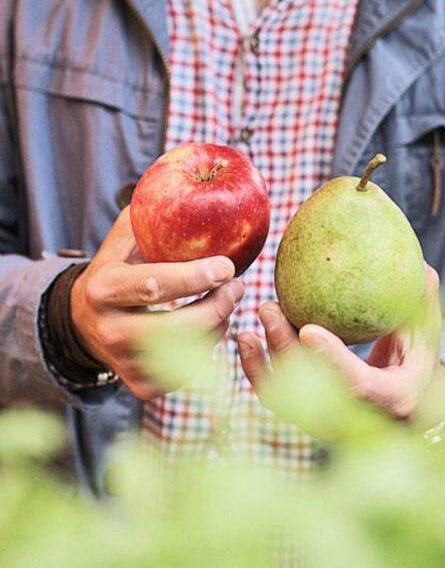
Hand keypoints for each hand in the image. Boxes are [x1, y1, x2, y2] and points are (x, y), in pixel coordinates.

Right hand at [70, 207, 243, 400]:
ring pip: (190, 353)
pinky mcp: (142, 386)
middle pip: (180, 329)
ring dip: (219, 324)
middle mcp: (110, 331)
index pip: (155, 285)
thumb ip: (152, 213)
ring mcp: (125, 364)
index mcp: (105, 289)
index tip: (227, 266)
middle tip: (238, 286)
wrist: (82, 321)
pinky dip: (209, 347)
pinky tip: (210, 325)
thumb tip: (190, 180)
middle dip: (219, 306)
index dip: (196, 277)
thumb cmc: (117, 267)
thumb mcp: (124, 237)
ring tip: (224, 300)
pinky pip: (191, 372)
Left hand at [238, 265, 444, 423]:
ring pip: (290, 401)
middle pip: (315, 392)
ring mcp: (332, 425)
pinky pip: (278, 400)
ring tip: (245, 329)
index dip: (333, 360)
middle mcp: (360, 419)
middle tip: (268, 308)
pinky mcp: (309, 420)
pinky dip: (258, 372)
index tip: (308, 329)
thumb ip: (421, 303)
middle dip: (286, 351)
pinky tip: (245, 341)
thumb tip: (418, 264)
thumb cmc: (416, 361)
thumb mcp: (425, 334)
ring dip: (263, 365)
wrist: (405, 408)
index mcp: (394, 398)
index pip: (360, 385)